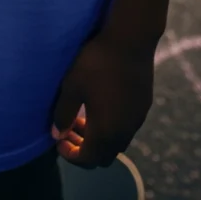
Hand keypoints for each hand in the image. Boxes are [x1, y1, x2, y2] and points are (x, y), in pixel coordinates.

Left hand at [50, 34, 154, 167]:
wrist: (131, 40)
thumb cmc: (96, 63)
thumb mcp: (72, 86)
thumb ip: (63, 113)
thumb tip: (57, 133)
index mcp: (106, 132)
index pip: (87, 159)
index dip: (70, 155)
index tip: (58, 140)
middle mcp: (125, 132)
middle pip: (103, 156)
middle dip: (84, 149)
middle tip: (68, 131)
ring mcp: (137, 120)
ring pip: (117, 142)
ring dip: (98, 137)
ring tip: (80, 118)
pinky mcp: (143, 106)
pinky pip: (126, 128)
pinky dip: (110, 127)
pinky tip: (99, 105)